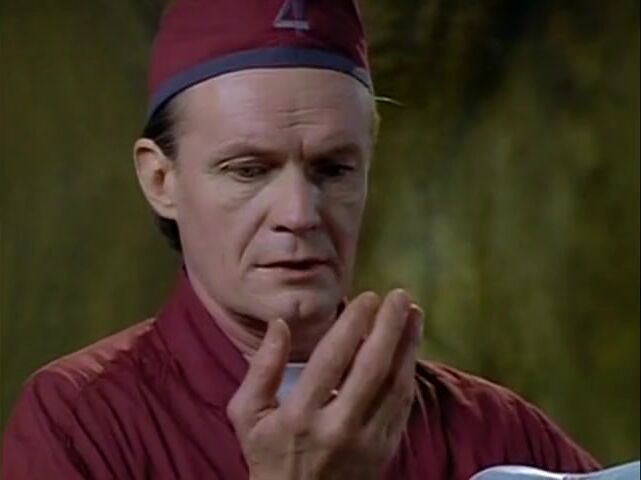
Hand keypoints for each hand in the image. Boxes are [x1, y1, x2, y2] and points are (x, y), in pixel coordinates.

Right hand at [227, 290, 422, 479]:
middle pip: (371, 368)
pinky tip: (411, 350)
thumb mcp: (246, 415)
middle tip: (399, 297)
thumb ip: (261, 368)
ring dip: (408, 346)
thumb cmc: (268, 455)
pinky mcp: (383, 451)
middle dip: (389, 326)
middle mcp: (336, 428)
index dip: (353, 324)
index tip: (367, 297)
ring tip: (414, 315)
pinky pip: (401, 407)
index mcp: (299, 416)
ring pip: (394, 386)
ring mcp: (364, 443)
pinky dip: (409, 374)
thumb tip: (280, 324)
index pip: (331, 360)